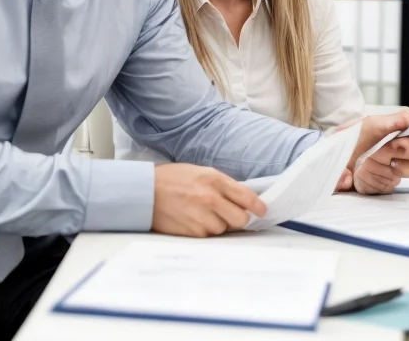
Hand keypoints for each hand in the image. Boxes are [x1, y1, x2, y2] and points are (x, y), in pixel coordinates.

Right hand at [152, 164, 266, 236]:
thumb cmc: (172, 179)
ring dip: (220, 225)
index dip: (258, 206)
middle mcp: (210, 198)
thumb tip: (242, 200)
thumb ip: (221, 185)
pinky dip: (206, 231)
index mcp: (214, 179)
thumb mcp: (200, 173)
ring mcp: (202, 217)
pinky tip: (194, 220)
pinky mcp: (193, 232)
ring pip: (225, 229)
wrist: (145, 191)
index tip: (262, 211)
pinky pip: (209, 236)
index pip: (246, 196)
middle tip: (231, 215)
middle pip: (241, 219)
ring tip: (204, 214)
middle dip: (239, 218)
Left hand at [353, 111, 408, 194]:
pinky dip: (374, 176)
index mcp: (400, 132)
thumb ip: (396, 119)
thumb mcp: (369, 124)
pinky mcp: (386, 184)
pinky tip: (362, 172)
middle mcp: (402, 151)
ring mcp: (396, 169)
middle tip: (386, 146)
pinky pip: (390, 183)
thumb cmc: (350, 137)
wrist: (330, 157)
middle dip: (404, 148)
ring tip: (368, 159)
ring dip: (387, 163)